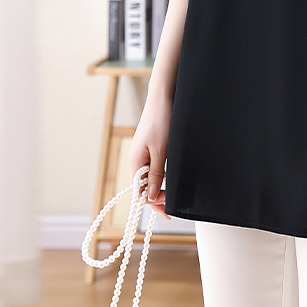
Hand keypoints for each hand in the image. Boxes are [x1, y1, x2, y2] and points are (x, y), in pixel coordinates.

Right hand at [128, 95, 173, 218]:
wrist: (163, 98)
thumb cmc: (161, 121)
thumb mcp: (161, 150)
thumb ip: (155, 174)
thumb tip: (148, 197)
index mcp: (135, 162)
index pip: (138, 193)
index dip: (152, 202)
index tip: (168, 209)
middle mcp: (136, 160)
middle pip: (142, 188)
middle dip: (155, 199)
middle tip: (171, 209)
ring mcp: (143, 154)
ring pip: (148, 179)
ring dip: (158, 188)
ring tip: (171, 198)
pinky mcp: (150, 148)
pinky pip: (153, 168)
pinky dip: (160, 177)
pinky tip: (168, 181)